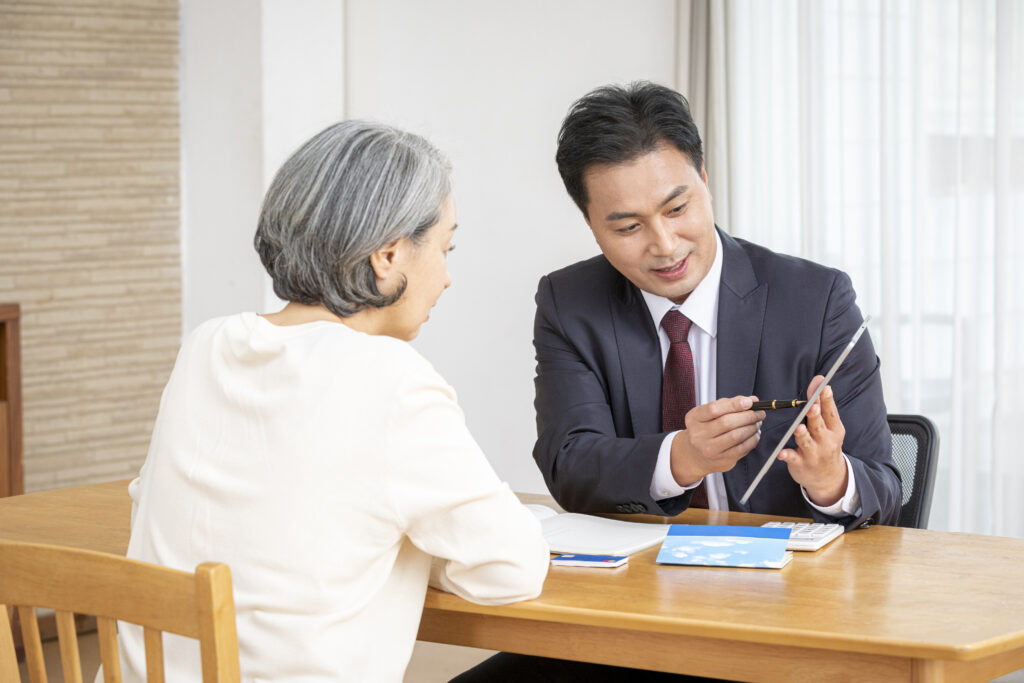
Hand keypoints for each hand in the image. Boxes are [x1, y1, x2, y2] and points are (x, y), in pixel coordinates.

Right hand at [669, 396, 765, 485]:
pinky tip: (754, 434)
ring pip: (736, 436)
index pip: (713, 409)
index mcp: (694, 418)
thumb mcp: (709, 414)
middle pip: (727, 423)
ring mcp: (710, 449)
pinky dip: (753, 439)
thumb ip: (728, 404)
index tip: (749, 402)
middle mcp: (699, 435)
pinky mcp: (722, 460)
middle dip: (748, 416)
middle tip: (759, 412)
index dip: (734, 404)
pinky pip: (742, 448)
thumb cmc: (705, 430)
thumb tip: (751, 401)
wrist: (696, 455)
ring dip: (752, 427)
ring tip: (757, 422)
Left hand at [778, 375, 847, 505]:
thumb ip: (822, 405)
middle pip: (818, 426)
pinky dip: (787, 455)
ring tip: (798, 428)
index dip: (826, 399)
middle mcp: (825, 441)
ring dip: (802, 435)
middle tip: (812, 407)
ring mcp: (813, 454)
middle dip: (815, 416)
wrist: (829, 478)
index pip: (830, 412)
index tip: (824, 387)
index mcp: (833, 430)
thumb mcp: (829, 426)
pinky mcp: (800, 464)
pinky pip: (792, 458)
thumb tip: (819, 380)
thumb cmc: (826, 445)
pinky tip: (781, 453)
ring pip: (806, 442)